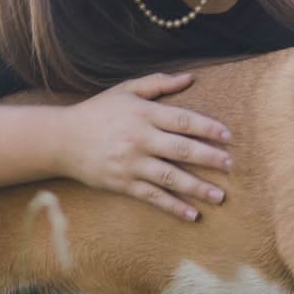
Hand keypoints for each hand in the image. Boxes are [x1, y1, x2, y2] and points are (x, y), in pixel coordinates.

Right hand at [59, 72, 233, 221]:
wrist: (61, 139)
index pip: (183, 120)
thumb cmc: (98, 112)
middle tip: (231, 166)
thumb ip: (158, 84)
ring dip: (197, 188)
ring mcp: (131, 163)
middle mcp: (139, 138)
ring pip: (170, 177)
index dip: (208, 127)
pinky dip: (173, 207)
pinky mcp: (123, 183)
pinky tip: (192, 215)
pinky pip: (153, 196)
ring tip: (220, 196)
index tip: (228, 136)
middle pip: (182, 149)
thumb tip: (190, 78)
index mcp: (143, 114)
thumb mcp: (125, 90)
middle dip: (209, 158)